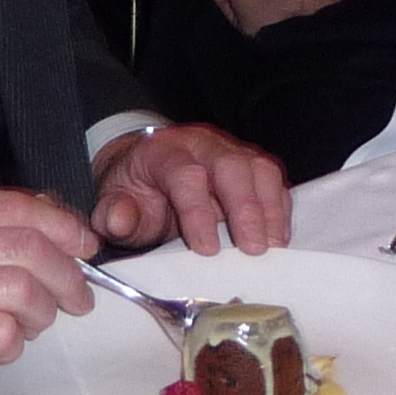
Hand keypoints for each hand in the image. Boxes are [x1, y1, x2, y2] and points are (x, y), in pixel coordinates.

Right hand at [0, 188, 98, 394]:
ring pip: (23, 291)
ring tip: (32, 326)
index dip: (64, 226)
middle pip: (30, 248)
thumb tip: (56, 220)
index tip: (85, 247)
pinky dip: (13, 344)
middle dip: (68, 276)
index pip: (17, 206)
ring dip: (42, 314)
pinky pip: (1, 333)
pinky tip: (0, 348)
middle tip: (77, 299)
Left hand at [91, 124, 291, 253]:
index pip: (186, 175)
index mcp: (164, 152)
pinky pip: (274, 181)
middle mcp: (203, 145)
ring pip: (261, 168)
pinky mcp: (252, 165)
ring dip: (270, 209)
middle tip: (254, 249)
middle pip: (232, 166)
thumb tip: (118, 222)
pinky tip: (278, 238)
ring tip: (273, 247)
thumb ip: (115, 214)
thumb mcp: (115, 202)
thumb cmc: (137, 190)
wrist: (149, 167)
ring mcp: (232, 151)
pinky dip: (280, 209)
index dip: (198, 212)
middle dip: (246, 209)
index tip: (206, 250)